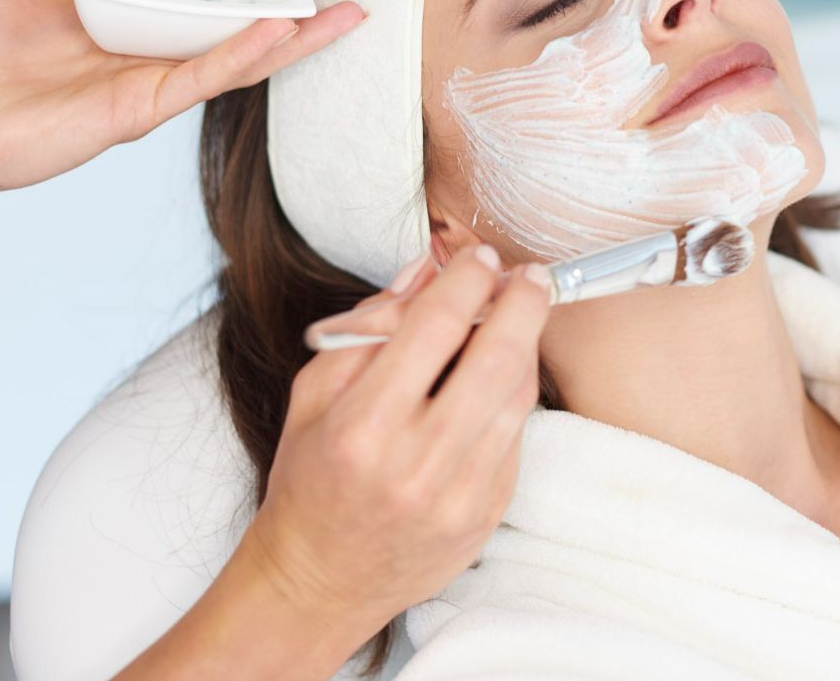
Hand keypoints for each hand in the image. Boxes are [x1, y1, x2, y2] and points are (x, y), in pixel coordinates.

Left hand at [0, 0, 365, 220]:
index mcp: (125, 11)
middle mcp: (149, 47)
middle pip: (233, 16)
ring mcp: (153, 79)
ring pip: (240, 54)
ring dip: (292, 31)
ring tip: (341, 7)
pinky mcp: (143, 107)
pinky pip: (207, 77)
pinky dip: (246, 54)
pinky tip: (282, 30)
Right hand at [251, 244, 551, 631]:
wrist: (319, 582)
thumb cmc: (310, 481)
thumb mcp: (313, 394)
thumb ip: (369, 327)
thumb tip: (426, 271)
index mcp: (362, 427)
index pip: (434, 327)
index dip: (467, 280)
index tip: (479, 257)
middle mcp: (416, 463)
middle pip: (497, 358)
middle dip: (522, 302)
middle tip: (529, 275)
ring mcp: (460, 495)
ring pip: (518, 395)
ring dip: (527, 344)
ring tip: (519, 315)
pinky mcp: (487, 514)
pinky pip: (516, 435)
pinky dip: (514, 394)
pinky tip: (501, 374)